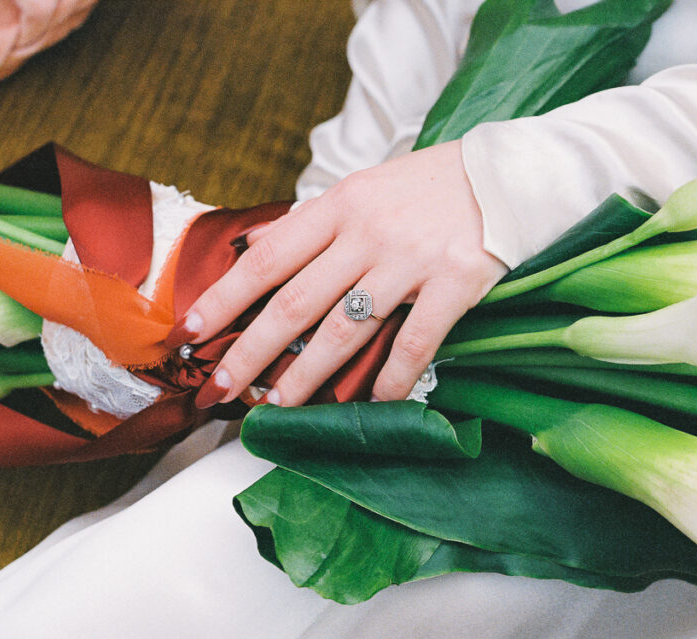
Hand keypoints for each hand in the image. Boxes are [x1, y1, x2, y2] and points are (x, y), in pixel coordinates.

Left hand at [170, 140, 507, 407]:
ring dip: (305, 376)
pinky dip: (391, 379)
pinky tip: (373, 404)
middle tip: (219, 389)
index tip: (189, 334)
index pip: (266, 260)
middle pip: (295, 304)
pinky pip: (415, 343)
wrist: (507, 174)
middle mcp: (367, 234)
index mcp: (339, 206)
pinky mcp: (454, 284)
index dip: (222, 300)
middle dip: (251, 352)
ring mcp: (410, 261)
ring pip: (345, 330)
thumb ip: (311, 222)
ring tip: (277, 406)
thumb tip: (252, 245)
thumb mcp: (363, 187)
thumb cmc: (430, 186)